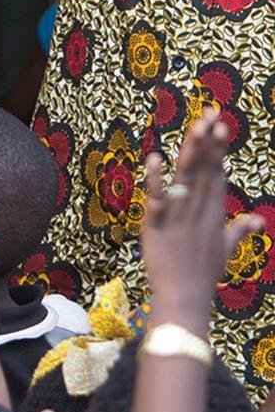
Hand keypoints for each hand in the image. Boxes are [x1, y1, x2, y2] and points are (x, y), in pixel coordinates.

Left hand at [143, 108, 263, 323]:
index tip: (219, 124)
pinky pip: (156, 199)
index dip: (217, 148)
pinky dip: (155, 180)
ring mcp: (177, 217)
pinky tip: (154, 158)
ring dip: (189, 152)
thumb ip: (239, 230)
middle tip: (210, 113)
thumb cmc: (203, 273)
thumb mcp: (225, 249)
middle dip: (207, 141)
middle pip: (203, 170)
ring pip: (185, 178)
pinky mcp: (155, 226)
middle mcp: (198, 211)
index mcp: (213, 213)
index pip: (216, 173)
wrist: (185, 298)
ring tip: (194, 127)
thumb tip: (256, 219)